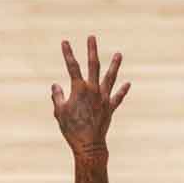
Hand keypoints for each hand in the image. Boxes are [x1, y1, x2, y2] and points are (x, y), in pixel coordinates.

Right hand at [52, 36, 129, 155]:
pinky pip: (117, 97)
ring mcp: (104, 98)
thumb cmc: (71, 129)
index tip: (65, 41)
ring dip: (114, 65)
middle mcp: (94, 90)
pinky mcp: (110, 108)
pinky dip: (122, 91)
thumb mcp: (59, 112)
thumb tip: (56, 86)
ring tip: (119, 54)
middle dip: (92, 50)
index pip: (72, 67)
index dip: (68, 53)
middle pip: (93, 65)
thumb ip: (57, 96)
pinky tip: (127, 84)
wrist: (88, 145)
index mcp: (79, 89)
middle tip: (92, 37)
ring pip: (110, 78)